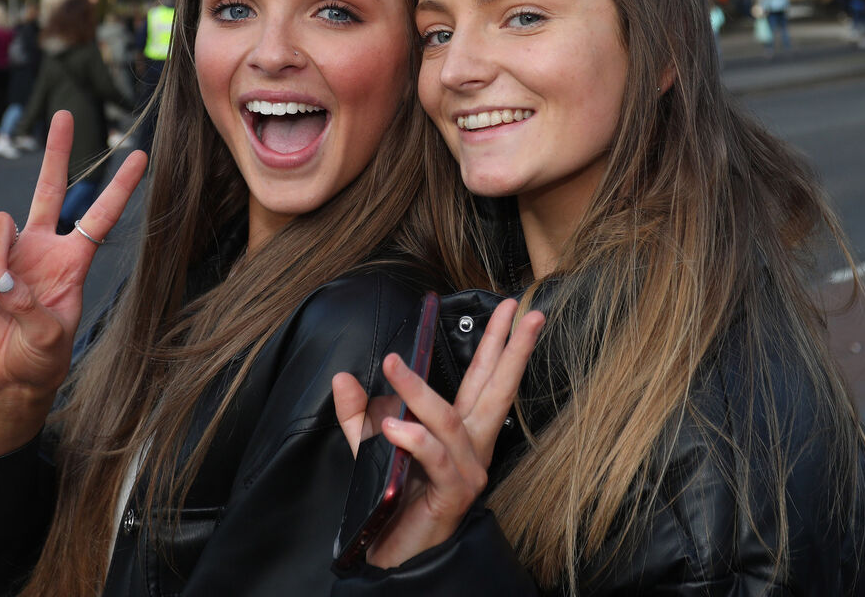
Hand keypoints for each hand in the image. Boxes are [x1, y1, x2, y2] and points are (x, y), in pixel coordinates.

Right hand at [0, 111, 146, 459]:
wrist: (8, 378)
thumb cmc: (41, 359)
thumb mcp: (52, 340)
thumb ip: (34, 310)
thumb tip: (5, 281)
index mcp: (73, 261)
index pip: (99, 216)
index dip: (120, 187)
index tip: (140, 155)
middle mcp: (42, 248)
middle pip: (48, 188)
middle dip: (56, 152)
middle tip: (66, 115)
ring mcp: (9, 255)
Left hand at [332, 298, 542, 567]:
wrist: (390, 554)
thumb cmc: (392, 503)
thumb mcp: (370, 450)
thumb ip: (359, 414)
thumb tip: (343, 378)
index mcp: (461, 431)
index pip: (483, 378)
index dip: (498, 344)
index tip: (511, 310)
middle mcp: (472, 447)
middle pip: (496, 389)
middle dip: (511, 349)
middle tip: (521, 312)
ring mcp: (467, 471)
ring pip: (450, 421)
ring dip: (421, 391)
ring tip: (396, 366)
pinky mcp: (453, 494)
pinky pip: (436, 458)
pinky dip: (415, 439)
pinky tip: (394, 427)